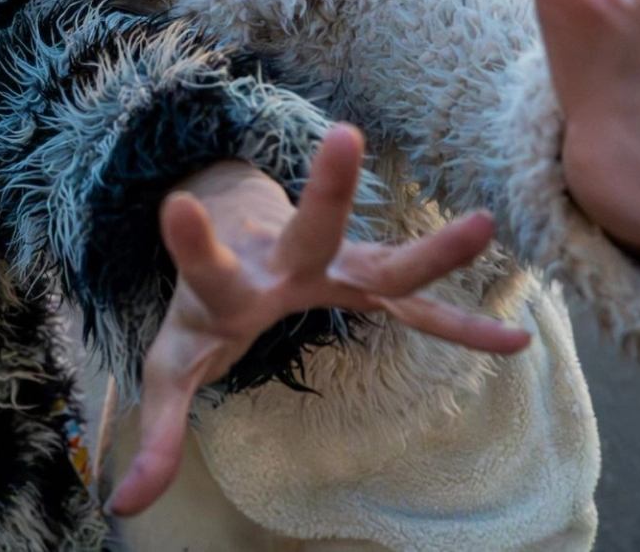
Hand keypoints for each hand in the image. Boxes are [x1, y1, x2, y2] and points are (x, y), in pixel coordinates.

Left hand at [107, 126, 530, 515]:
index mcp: (228, 283)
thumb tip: (124, 504)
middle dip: (327, 189)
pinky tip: (515, 340)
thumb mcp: (170, 370)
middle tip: (345, 135)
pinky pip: (420, 310)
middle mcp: (283, 261)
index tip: (175, 202)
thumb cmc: (201, 310)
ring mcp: (331, 266)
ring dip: (429, 250)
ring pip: (382, 258)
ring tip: (482, 222)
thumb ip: (157, 432)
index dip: (190, 242)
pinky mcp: (365, 280)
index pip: (206, 267)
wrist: (235, 235)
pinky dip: (461, 327)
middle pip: (307, 230)